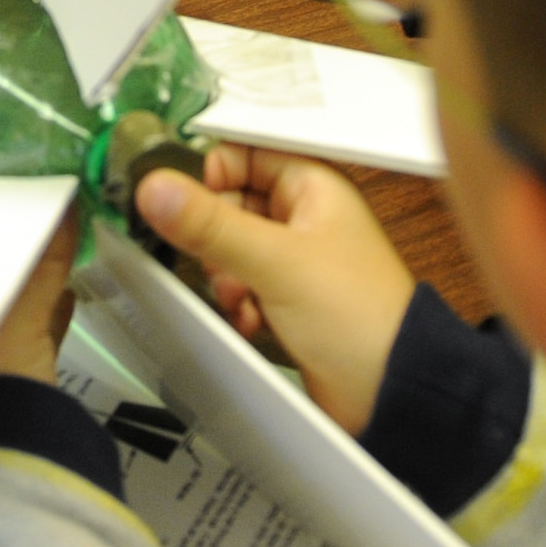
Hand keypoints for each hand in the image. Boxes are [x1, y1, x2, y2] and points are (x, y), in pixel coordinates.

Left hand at [0, 210, 78, 384]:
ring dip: (33, 280)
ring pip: (12, 306)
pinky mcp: (19, 378)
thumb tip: (67, 205)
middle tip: (37, 215)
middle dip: (11, 252)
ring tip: (59, 247)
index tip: (9, 200)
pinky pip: (34, 331)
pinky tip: (69, 294)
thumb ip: (44, 263)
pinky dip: (50, 311)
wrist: (13, 449)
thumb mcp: (22, 311)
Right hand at [136, 147, 413, 433]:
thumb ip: (209, 223)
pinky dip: (237, 304)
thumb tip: (154, 188)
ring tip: (239, 295)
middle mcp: (304, 218)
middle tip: (217, 258)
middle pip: (230, 204)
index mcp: (312, 187)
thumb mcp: (274, 261)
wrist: (391, 393)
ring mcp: (296, 261)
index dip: (210, 173)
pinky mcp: (288, 301)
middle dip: (215, 238)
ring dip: (224, 276)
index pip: (244, 153)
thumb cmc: (360, 318)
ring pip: (231, 250)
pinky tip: (249, 320)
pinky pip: (242, 287)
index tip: (184, 200)